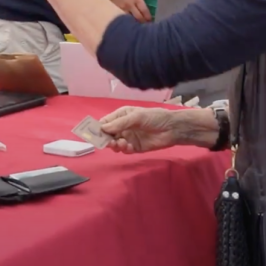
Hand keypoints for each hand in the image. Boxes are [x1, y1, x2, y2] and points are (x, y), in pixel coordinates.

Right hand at [99, 106, 216, 153]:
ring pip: (115, 143)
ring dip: (115, 144)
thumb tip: (102, 128)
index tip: (92, 134)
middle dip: (105, 138)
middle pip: (108, 134)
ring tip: (119, 144)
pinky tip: (128, 146)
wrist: (172, 128)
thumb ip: (119, 123)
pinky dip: (124, 149)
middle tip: (107, 142)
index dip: (98, 128)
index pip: (106, 122)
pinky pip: (125, 150)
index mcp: (122, 116)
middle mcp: (123, 127)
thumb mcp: (136, 116)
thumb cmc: (154, 117)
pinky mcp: (135, 148)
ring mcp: (129, 137)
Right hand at [103, 0, 150, 22]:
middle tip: (145, 24)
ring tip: (137, 25)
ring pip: (130, 19)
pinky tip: (128, 22)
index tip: (150, 20)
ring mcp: (123, 8)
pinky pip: (123, 17)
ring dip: (134, 22)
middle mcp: (131, 5)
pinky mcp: (117, 10)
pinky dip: (127, 20)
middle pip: (138, 17)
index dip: (148, 17)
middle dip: (143, 22)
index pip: (144, 10)